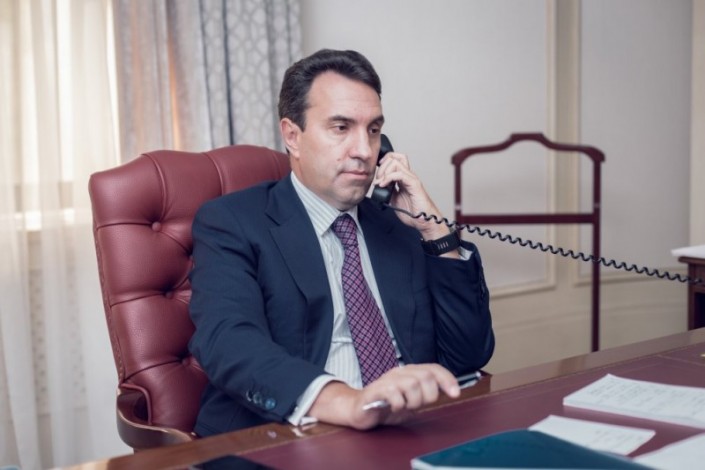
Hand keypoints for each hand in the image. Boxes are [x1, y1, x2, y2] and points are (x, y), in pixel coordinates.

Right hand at [308, 364, 460, 429]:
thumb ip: (426, 395)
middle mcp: (399, 373)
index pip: (433, 369)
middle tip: (418, 405)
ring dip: (413, 401)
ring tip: (405, 407)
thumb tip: (448, 391)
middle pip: (426, 376)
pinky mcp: (376, 390)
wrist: (359, 410)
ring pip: (412, 384)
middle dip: (428, 395)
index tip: (455, 392)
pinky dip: (398, 404)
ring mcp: (387, 380)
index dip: (447, 379)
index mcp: (409, 373)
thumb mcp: (411, 402)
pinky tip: (394, 408)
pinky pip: (394, 394)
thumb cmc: (386, 406)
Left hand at [374, 152, 458, 254]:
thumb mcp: (394, 199)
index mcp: (404, 178)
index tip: (377, 172)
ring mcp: (412, 179)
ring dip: (384, 172)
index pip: (395, 159)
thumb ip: (388, 191)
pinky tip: (383, 185)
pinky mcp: (414, 184)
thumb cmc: (413, 212)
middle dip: (381, 167)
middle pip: (394, 158)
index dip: (384, 162)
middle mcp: (408, 176)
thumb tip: (378, 186)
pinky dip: (388, 178)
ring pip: (396, 163)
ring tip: (380, 183)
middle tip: (377, 180)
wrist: (424, 221)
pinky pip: (400, 174)